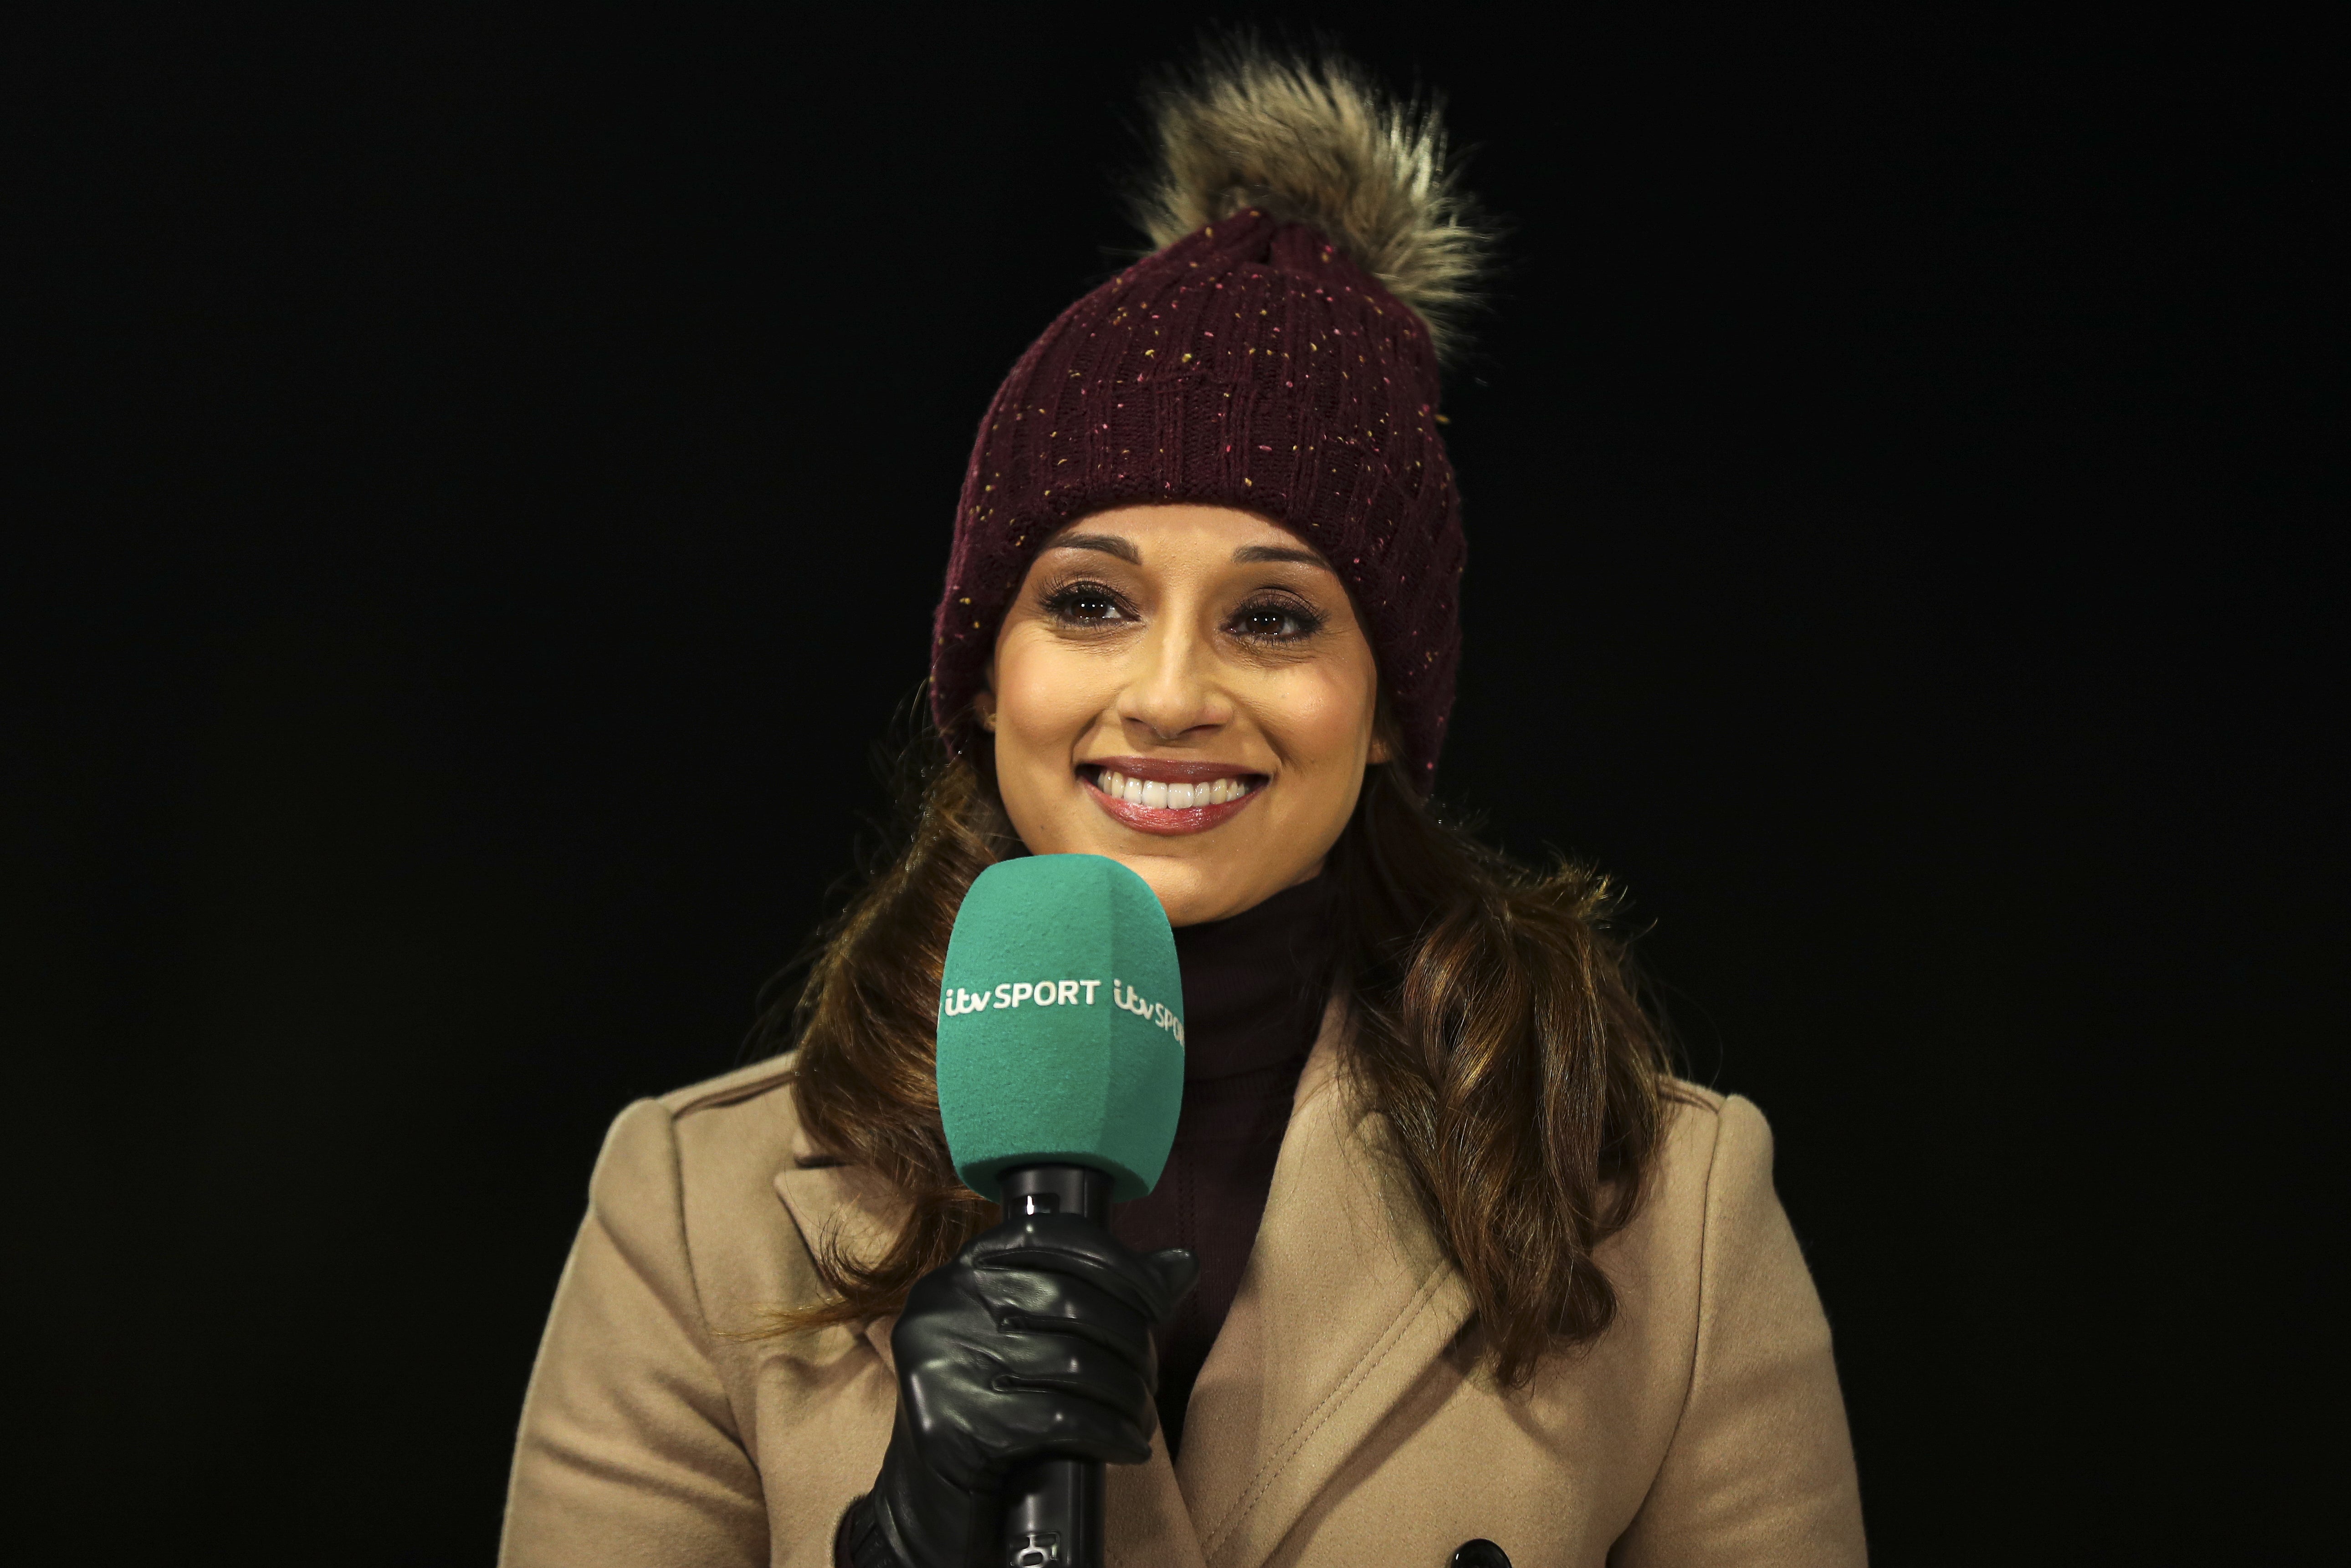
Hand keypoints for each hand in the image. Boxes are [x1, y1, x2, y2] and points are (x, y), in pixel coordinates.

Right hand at [847, 1211, 1196, 1567]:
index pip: (1055, 1236)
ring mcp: (943, 1360)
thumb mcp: (1037, 1337)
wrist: (931, 1492)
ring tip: (1143, 1416)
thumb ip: (1105, 1293)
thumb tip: (1184, 1264)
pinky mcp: (952, 1422)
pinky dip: (1109, 1434)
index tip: (1159, 1303)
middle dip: (1131, 1343)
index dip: (1119, 1264)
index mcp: (967, 1268)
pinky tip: (1130, 1448)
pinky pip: (1059, 1420)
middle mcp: (945, 1302)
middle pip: (1070, 1302)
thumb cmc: (995, 1401)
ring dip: (1126, 1396)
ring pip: (1073, 1363)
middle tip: (1151, 1378)